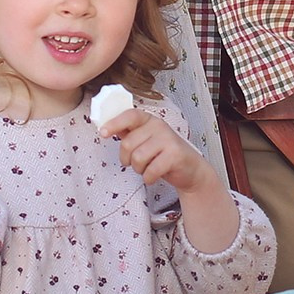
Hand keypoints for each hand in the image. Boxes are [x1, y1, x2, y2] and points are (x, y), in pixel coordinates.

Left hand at [102, 104, 237, 253]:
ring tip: (147, 168)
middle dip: (127, 159)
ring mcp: (168, 140)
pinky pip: (150, 171)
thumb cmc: (163, 154)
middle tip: (135, 163)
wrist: (190, 169)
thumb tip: (105, 127)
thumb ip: (129, 132)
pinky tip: (155, 175)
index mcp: (149, 120)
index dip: (114, 123)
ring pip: (138, 158)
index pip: (130, 115)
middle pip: (128, 143)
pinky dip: (149, 177)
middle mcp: (159, 126)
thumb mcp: (146, 140)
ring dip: (139, 169)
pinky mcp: (175, 155)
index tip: (102, 132)